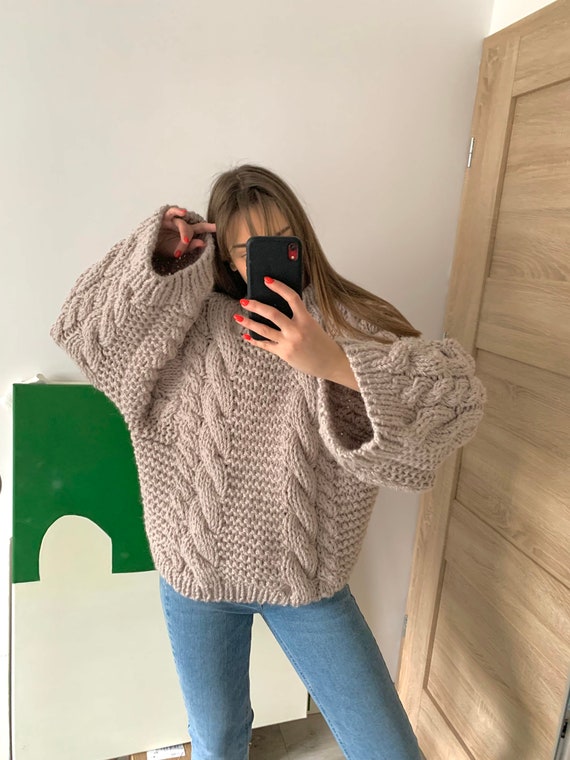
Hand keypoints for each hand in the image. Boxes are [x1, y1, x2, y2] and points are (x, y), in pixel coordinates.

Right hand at [156, 206, 215, 258]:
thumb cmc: (162, 250)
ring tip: (185, 240)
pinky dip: (177, 211)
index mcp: (186, 233)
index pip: (200, 228)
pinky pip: (171, 211)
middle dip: (190, 237)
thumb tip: (203, 243)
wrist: (145, 249)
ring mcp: (172, 221)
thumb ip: (189, 247)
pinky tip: (183, 212)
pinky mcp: (163, 218)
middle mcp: (180, 225)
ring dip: (184, 232)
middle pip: (191, 228)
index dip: (209, 227)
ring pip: (182, 223)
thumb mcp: (176, 251)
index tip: (219, 227)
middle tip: (186, 245)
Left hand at [234, 277, 349, 381]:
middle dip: (256, 306)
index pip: (292, 298)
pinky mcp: (283, 353)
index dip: (279, 287)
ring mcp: (288, 343)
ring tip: (237, 317)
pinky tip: (246, 335)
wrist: (329, 362)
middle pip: (272, 314)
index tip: (267, 280)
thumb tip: (276, 307)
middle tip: (244, 301)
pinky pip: (265, 345)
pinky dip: (254, 340)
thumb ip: (297, 317)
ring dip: (249, 323)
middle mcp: (296, 330)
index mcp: (306, 319)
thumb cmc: (321, 342)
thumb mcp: (312, 325)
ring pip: (264, 330)